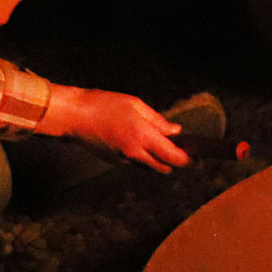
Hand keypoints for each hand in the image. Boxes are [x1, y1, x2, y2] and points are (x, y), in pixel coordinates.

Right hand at [37, 84, 189, 173]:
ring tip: (162, 144)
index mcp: (142, 136)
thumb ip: (157, 120)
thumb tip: (175, 131)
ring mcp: (123, 159)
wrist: (75, 116)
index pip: (171, 156)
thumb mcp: (134, 104)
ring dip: (158, 160)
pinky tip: (140, 142)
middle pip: (162, 166)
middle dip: (174, 162)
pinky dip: (143, 157)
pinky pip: (135, 162)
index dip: (186, 159)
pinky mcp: (114, 161)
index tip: (195, 158)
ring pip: (149, 166)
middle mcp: (135, 152)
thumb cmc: (104, 105)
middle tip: (182, 152)